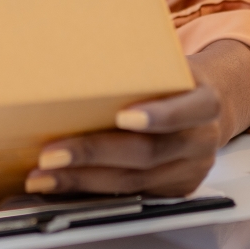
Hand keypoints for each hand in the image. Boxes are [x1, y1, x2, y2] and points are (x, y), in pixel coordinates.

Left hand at [24, 38, 249, 197]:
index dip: (157, 116)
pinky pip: (129, 196)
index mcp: (205, 102)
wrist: (205, 107)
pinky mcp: (174, 191)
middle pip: (147, 153)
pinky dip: (91, 191)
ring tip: (44, 174)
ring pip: (133, 182)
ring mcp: (189, 170)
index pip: (185, 111)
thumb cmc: (172, 80)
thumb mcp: (166, 63)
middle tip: (52, 152)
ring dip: (83, 179)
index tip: (122, 117)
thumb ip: (137, 64)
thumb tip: (69, 52)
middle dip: (94, 153)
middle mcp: (202, 140)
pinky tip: (62, 184)